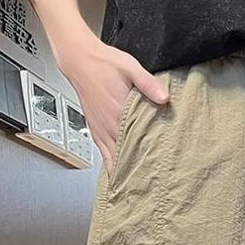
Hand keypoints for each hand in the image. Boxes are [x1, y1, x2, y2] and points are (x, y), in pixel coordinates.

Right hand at [57, 37, 169, 172]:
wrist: (80, 60)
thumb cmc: (105, 63)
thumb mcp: (131, 68)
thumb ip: (148, 84)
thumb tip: (164, 98)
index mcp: (119, 113)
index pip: (135, 143)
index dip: (146, 157)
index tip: (157, 170)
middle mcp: (108, 125)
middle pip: (125, 154)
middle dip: (137, 167)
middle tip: (151, 182)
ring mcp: (100, 129)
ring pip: (113, 156)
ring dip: (123, 168)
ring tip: (135, 184)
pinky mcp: (94, 128)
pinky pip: (102, 151)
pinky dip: (110, 163)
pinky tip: (116, 173)